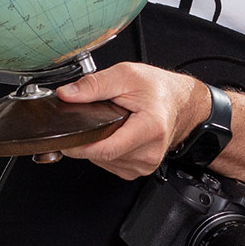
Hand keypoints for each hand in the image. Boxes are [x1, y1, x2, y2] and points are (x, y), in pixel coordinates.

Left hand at [57, 64, 210, 179]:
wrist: (179, 103)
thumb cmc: (158, 89)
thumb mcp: (125, 75)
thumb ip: (94, 85)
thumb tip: (67, 94)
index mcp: (150, 128)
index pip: (106, 149)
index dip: (80, 146)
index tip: (65, 139)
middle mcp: (149, 152)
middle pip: (102, 155)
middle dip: (89, 139)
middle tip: (93, 119)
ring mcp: (145, 164)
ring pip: (104, 162)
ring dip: (98, 145)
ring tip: (109, 124)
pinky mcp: (140, 169)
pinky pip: (111, 164)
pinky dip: (106, 151)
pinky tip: (114, 135)